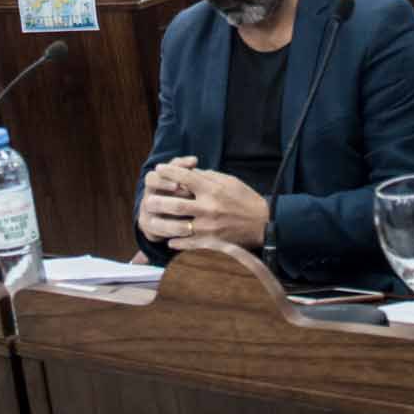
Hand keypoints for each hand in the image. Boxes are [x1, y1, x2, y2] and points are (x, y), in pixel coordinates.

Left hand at [139, 159, 267, 250]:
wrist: (264, 224)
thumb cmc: (245, 199)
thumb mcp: (229, 181)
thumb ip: (208, 176)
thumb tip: (189, 171)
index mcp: (213, 189)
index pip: (185, 178)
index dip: (169, 172)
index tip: (158, 169)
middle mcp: (209, 207)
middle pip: (175, 204)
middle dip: (158, 201)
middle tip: (148, 200)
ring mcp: (209, 227)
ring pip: (178, 226)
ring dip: (162, 224)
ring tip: (153, 221)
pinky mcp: (212, 243)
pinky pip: (188, 244)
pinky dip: (176, 242)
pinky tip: (169, 240)